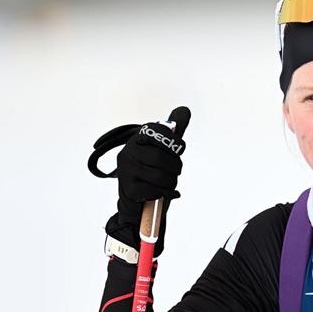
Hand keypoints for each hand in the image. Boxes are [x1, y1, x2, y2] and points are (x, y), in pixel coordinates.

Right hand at [106, 107, 190, 256]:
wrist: (136, 201)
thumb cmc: (152, 172)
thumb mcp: (163, 150)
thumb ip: (173, 133)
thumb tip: (184, 110)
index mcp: (139, 138)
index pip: (159, 131)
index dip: (175, 143)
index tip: (178, 150)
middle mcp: (129, 150)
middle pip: (162, 159)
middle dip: (175, 168)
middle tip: (174, 172)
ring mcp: (127, 169)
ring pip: (161, 176)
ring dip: (171, 183)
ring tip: (167, 184)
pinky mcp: (128, 187)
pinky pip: (154, 190)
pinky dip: (165, 194)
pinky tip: (163, 193)